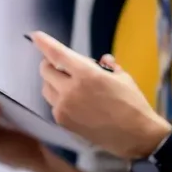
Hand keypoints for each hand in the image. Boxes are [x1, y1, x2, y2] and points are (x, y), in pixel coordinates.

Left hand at [29, 31, 170, 159]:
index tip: (35, 36)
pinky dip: (60, 98)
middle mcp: (70, 90)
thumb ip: (107, 66)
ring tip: (71, 84)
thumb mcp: (123, 77)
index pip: (57, 54)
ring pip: (46, 87)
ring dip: (54, 81)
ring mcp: (64, 108)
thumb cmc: (133, 103)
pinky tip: (76, 102)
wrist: (136, 136)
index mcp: (87, 74)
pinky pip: (53, 104)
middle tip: (64, 65)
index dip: (44, 43)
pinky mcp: (63, 122)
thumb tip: (102, 61)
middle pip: (45, 70)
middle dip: (51, 63)